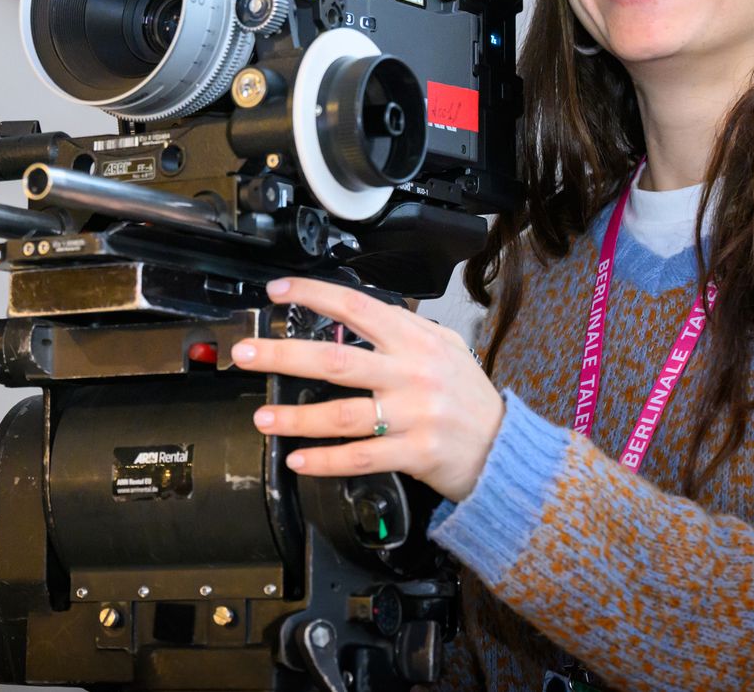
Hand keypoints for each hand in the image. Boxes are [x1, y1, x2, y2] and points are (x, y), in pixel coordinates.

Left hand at [229, 276, 502, 502]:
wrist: (507, 450)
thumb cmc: (470, 399)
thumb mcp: (448, 349)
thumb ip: (407, 329)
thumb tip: (359, 312)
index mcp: (415, 341)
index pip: (355, 306)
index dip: (313, 295)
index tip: (277, 292)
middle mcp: (411, 373)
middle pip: (335, 360)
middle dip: (282, 356)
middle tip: (245, 355)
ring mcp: (413, 415)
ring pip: (341, 414)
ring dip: (295, 417)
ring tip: (263, 417)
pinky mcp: (416, 453)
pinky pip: (361, 457)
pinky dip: (325, 460)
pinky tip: (298, 460)